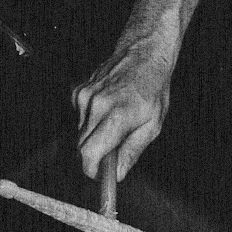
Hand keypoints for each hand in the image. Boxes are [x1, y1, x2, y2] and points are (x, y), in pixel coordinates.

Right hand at [73, 31, 175, 179]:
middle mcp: (96, 105)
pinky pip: (80, 118)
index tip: (98, 176)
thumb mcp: (153, 125)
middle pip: (82, 146)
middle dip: (96, 155)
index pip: (89, 152)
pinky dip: (91, 120)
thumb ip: (132, 151)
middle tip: (114, 152)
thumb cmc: (152, 88)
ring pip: (81, 132)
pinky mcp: (78, 91)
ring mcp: (84, 97)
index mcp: (116, 115)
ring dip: (96, 136)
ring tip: (116, 123)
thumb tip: (118, 173)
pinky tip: (108, 109)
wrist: (143, 55)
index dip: (91, 169)